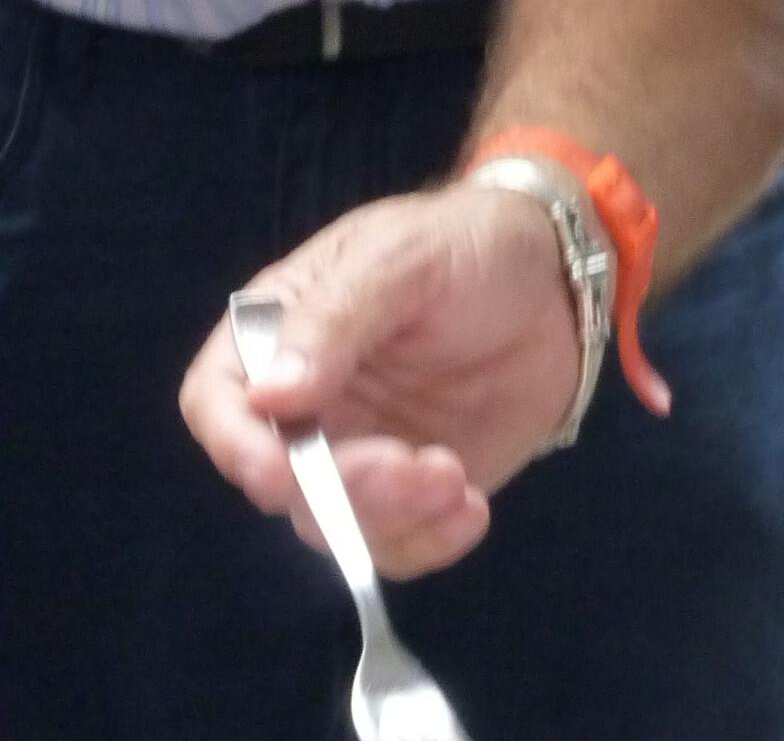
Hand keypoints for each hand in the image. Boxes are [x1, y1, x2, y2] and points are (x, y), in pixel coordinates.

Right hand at [179, 183, 585, 576]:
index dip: (236, 442)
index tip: (279, 469)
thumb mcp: (406, 257)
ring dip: (390, 518)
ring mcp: (358, 452)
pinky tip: (471, 509)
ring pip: (334, 524)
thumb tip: (269, 392)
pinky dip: (427, 543)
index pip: (217, 398)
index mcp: (283, 332)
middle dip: (339, 488)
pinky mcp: (410, 491)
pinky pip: (394, 545)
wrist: (560, 279)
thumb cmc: (471, 245)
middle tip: (413, 467)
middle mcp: (307, 403)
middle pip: (279, 477)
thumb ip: (338, 316)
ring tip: (455, 480)